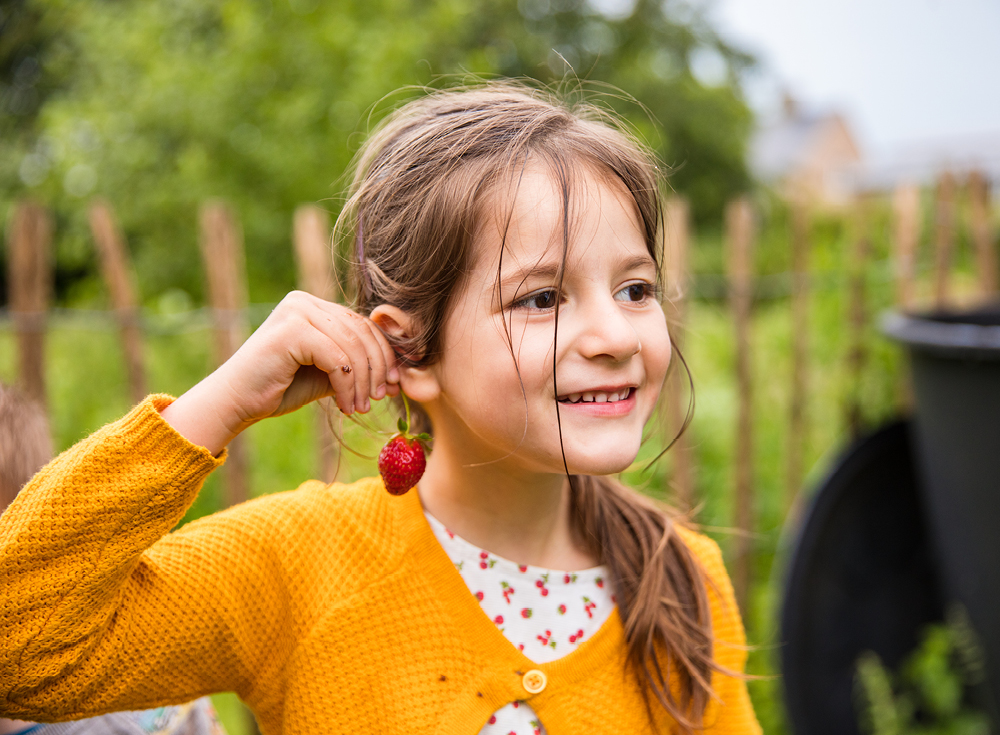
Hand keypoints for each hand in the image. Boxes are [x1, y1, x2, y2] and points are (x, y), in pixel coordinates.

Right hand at [161, 291, 400, 454]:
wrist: (235, 402)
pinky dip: (347, 385)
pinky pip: (338, 359)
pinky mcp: (292, 330)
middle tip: (383, 397)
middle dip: (378, 368)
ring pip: (353, 347)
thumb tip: (399, 378)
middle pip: (362, 332)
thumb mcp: (327, 375)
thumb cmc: (279, 388)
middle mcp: (304, 301)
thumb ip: (356, 368)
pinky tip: (345, 405)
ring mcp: (296, 312)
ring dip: (363, 382)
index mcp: (314, 305)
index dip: (384, 355)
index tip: (395, 385)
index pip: (363, 324)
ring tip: (361, 407)